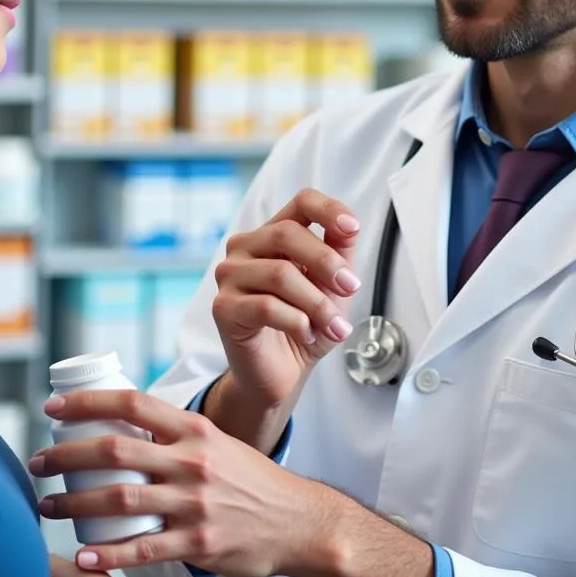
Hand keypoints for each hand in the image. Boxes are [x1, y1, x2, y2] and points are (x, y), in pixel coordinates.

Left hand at [29, 390, 315, 576]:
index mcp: (195, 430)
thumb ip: (175, 436)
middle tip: (38, 464)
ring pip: (121, 499)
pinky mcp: (199, 544)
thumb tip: (126, 428)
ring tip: (48, 508)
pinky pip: (143, 549)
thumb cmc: (251, 480)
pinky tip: (84, 555)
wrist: (297, 520)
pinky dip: (108, 554)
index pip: (133, 404)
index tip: (53, 408)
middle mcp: (193, 461)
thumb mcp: (217, 442)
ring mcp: (194, 504)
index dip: (88, 403)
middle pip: (115, 450)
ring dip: (75, 504)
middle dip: (67, 456)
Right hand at [213, 188, 361, 407]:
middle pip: (287, 234)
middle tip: (350, 288)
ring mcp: (230, 276)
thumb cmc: (305, 325)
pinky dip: (297, 322)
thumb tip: (348, 226)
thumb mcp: (331, 286)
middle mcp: (245, 247)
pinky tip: (307, 334)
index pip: (300, 202)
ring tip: (335, 327)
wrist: (282, 374)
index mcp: (273, 234)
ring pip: (279, 273)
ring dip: (317, 304)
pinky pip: (266, 306)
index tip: (352, 228)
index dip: (328, 209)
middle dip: (326, 263)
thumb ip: (339, 252)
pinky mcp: (223, 307)